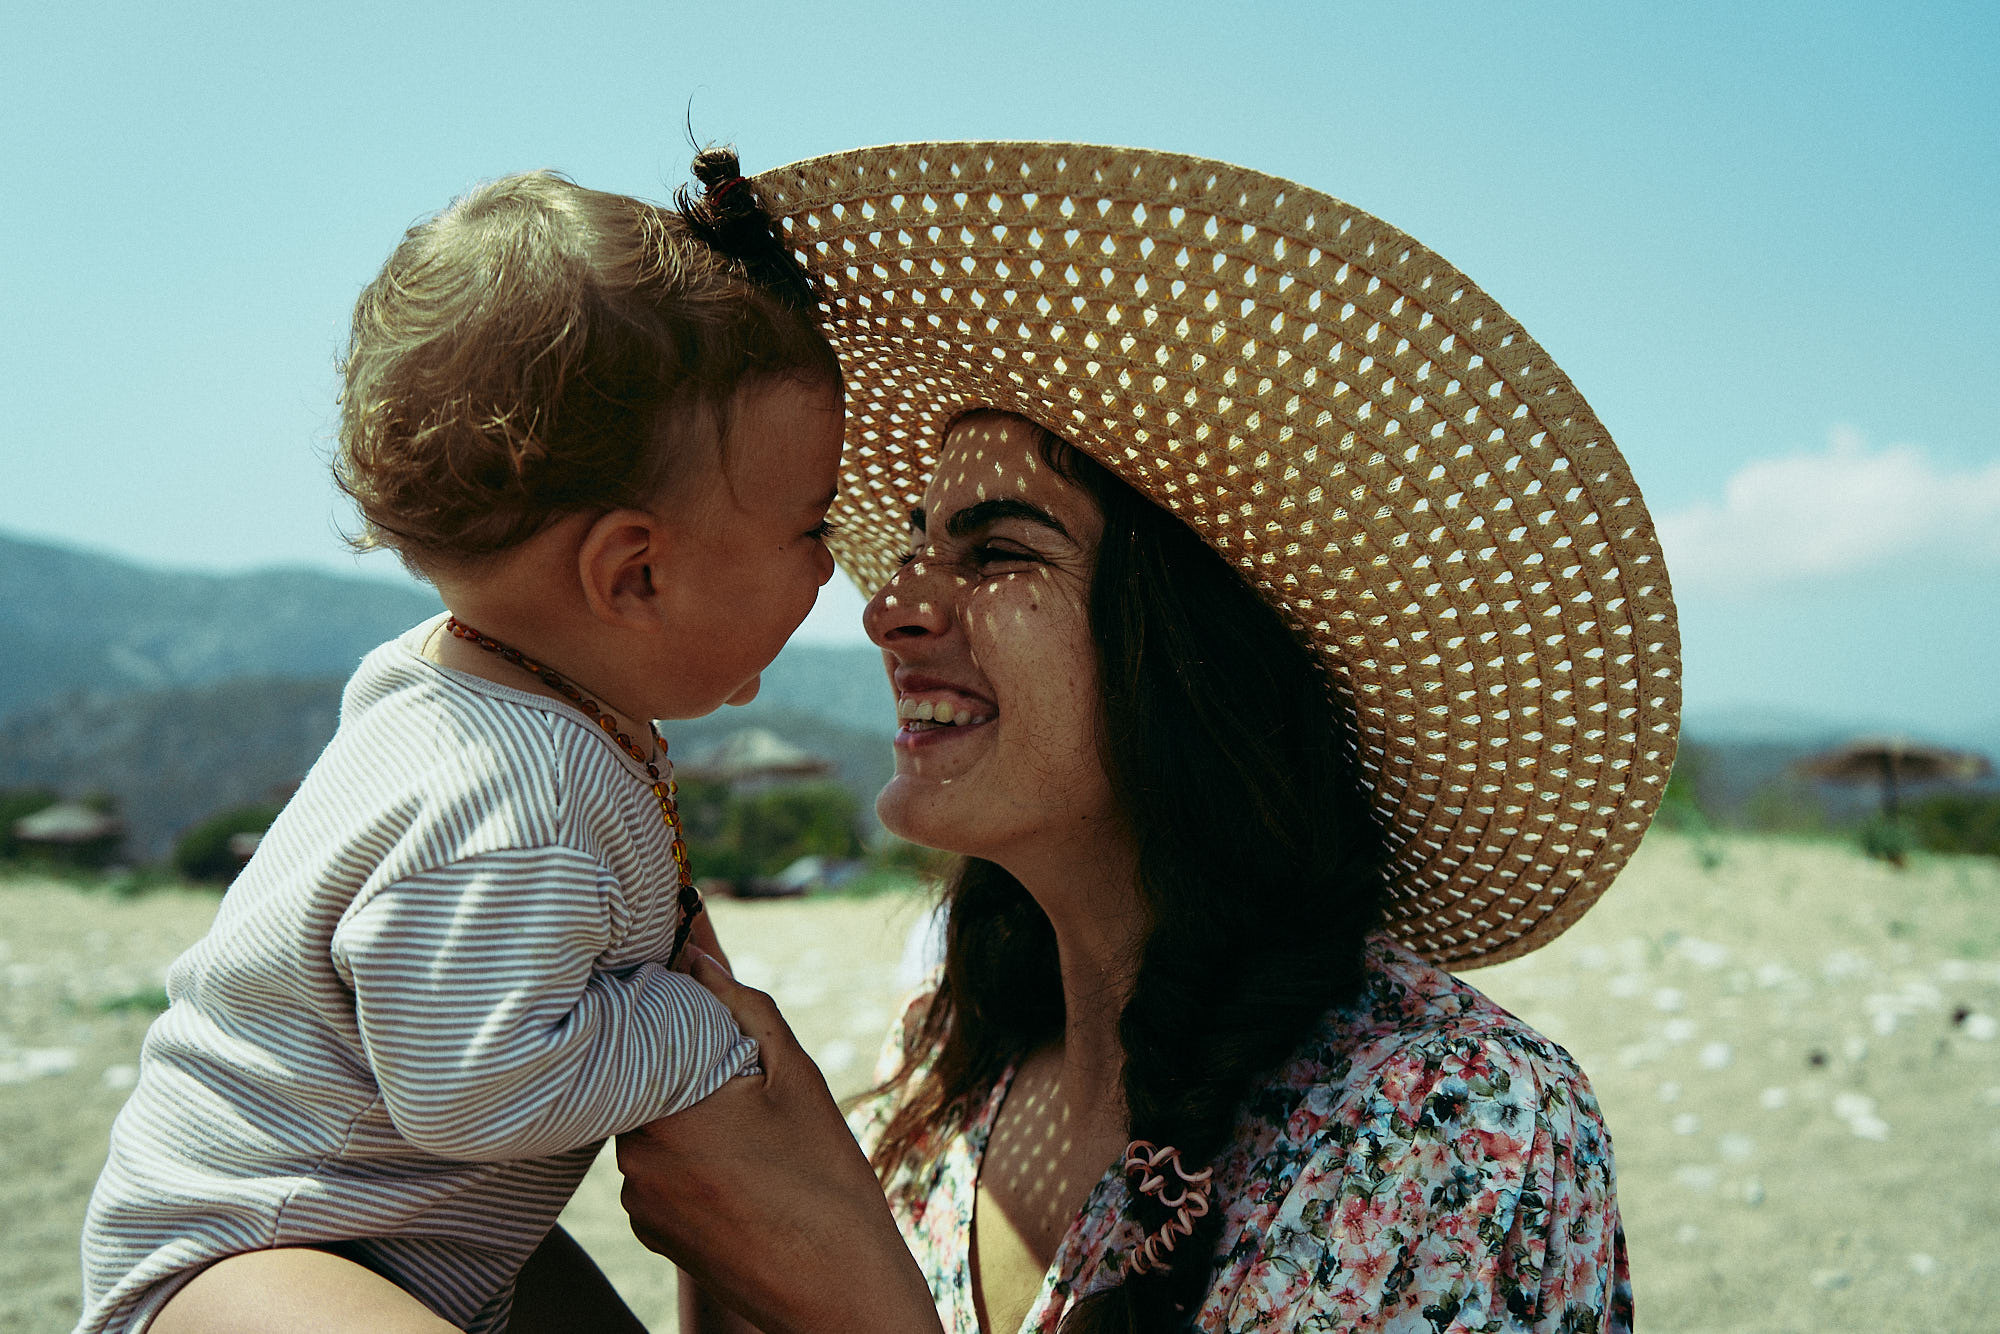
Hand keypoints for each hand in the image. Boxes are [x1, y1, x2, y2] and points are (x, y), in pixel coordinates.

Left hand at [616, 949, 943, 1333]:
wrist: (837, 1287)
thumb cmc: (825, 1177)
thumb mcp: (793, 1075)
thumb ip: (739, 1004)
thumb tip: (691, 953)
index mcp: (666, 1104)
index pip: (647, 1028)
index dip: (675, 1011)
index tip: (706, 1011)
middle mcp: (633, 1153)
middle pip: (646, 1077)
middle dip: (685, 1067)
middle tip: (743, 1082)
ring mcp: (637, 1198)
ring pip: (652, 1124)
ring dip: (686, 1116)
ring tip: (750, 1137)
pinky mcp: (649, 1230)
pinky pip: (656, 1171)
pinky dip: (687, 1161)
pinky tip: (738, 1172)